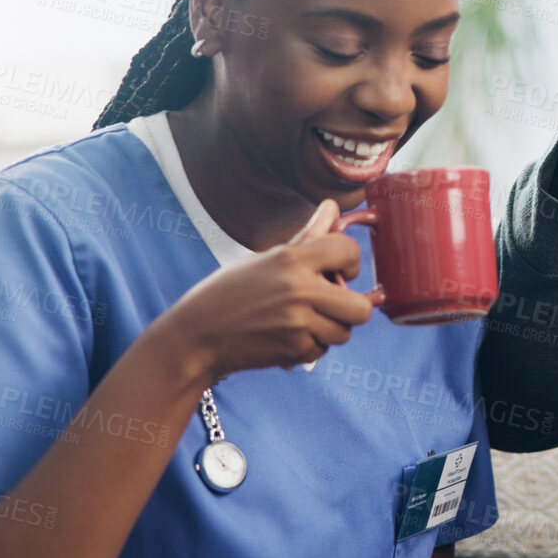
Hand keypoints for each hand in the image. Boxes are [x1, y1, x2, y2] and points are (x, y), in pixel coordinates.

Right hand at [155, 199, 375, 379]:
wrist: (196, 335)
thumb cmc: (228, 292)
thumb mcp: (265, 259)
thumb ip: (306, 237)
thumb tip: (332, 207)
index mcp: (292, 258)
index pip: (349, 250)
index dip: (351, 261)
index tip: (340, 270)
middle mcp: (299, 290)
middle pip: (361, 307)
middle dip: (351, 308)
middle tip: (332, 304)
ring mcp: (298, 323)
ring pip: (343, 332)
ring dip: (328, 329)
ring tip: (301, 321)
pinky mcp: (293, 350)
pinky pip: (321, 349)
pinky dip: (309, 346)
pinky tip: (285, 336)